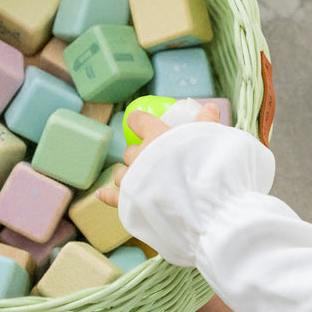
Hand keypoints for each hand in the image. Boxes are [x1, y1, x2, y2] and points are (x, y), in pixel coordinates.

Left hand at [97, 101, 219, 207]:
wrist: (201, 203)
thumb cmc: (205, 166)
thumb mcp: (210, 139)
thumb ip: (207, 123)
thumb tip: (209, 107)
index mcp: (156, 136)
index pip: (138, 121)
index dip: (137, 120)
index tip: (138, 121)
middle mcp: (140, 156)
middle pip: (130, 151)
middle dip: (138, 154)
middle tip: (151, 160)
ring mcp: (133, 179)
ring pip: (121, 174)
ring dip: (128, 174)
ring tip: (138, 180)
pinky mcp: (130, 202)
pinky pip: (114, 198)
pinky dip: (107, 196)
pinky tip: (101, 195)